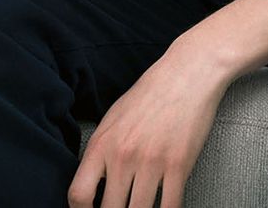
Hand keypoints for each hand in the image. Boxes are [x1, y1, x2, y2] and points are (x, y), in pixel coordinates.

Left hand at [67, 49, 225, 207]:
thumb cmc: (151, 93)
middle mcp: (123, 156)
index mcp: (102, 144)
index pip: (79, 194)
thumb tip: (94, 182)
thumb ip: (101, 151)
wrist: (188, 73)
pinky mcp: (179, 164)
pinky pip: (170, 206)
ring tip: (141, 207)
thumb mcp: (113, 118)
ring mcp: (151, 162)